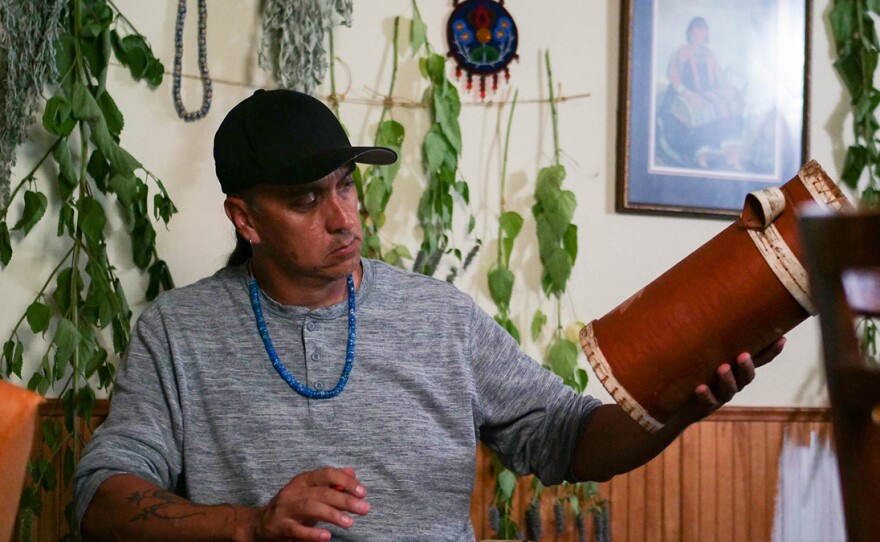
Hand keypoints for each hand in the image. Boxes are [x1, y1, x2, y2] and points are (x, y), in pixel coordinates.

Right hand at [243, 466, 368, 541]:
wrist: (260, 525)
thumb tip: (351, 472)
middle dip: (345, 500)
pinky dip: (312, 533)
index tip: (363, 492)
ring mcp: (285, 509)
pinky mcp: (279, 527)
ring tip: (349, 523)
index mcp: (303, 480)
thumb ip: (331, 483)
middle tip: (364, 508)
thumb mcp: (311, 492)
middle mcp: (293, 491)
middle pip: (322, 492)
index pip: (326, 474)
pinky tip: (326, 536)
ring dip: (332, 514)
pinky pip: (296, 529)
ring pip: (310, 507)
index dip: (346, 481)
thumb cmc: (292, 507)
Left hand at [675, 337, 785, 426]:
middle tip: (743, 355)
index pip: (759, 360)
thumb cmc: (695, 371)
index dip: (771, 352)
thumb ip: (709, 334)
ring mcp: (720, 395)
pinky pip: (707, 402)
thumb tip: (701, 296)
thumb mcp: (705, 352)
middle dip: (747, 366)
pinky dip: (705, 395)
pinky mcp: (705, 406)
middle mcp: (733, 382)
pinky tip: (700, 388)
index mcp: (737, 369)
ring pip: (729, 389)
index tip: (782, 338)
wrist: (678, 404)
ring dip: (727, 379)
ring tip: (722, 368)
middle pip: (746, 376)